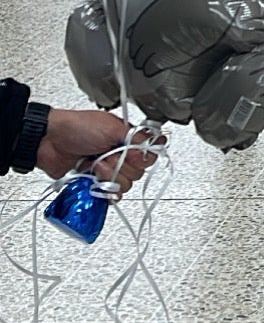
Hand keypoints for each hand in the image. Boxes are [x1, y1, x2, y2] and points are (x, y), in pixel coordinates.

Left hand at [36, 108, 164, 192]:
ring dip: (109, 176)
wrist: (49, 142)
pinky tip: (92, 179)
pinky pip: (111, 195)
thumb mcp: (111, 127)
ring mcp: (107, 171)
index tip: (133, 153)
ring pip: (125, 185)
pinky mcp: (95, 185)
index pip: (150, 153)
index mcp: (126, 138)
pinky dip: (103, 190)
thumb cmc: (76, 127)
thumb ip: (136, 139)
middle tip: (106, 156)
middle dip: (121, 166)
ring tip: (94, 165)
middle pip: (138, 172)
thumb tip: (155, 147)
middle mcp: (119, 155)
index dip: (144, 156)